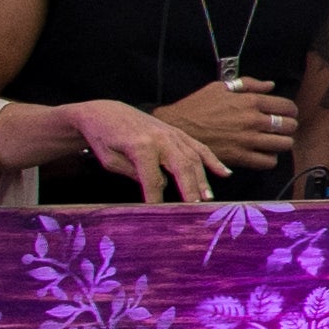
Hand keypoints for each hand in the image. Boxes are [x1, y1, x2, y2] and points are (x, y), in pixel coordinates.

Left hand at [81, 101, 224, 203]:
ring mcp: (172, 134)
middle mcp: (161, 139)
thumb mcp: (110, 160)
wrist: (105, 111)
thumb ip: (135, 174)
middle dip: (190, 190)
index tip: (161, 216)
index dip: (157, 199)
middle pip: (181, 168)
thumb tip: (158, 187)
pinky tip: (224, 173)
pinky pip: (199, 147)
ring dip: (203, 179)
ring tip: (208, 199)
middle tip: (196, 209)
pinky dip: (213, 160)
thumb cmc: (103, 137)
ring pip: (194, 159)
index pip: (154, 180)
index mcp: (141, 147)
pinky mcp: (177, 132)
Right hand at [167, 75, 293, 158]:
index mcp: (250, 101)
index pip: (287, 106)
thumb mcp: (220, 87)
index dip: (291, 111)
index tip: (287, 114)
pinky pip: (268, 162)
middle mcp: (252, 120)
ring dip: (282, 143)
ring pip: (283, 145)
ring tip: (274, 142)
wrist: (177, 128)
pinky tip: (263, 154)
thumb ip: (248, 84)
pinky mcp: (240, 157)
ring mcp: (247, 140)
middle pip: (289, 126)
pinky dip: (269, 159)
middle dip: (288, 127)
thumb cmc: (197, 106)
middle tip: (281, 129)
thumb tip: (270, 85)